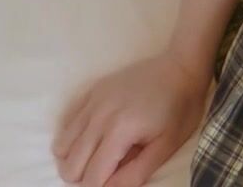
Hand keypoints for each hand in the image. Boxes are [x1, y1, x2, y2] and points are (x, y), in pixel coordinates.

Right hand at [53, 52, 208, 186]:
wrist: (180, 67)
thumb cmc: (179, 109)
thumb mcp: (166, 146)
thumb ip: (135, 173)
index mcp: (119, 132)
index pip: (91, 177)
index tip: (113, 182)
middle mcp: (98, 117)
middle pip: (70, 165)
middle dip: (85, 177)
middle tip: (108, 171)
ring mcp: (91, 102)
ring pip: (61, 146)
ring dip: (75, 159)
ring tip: (98, 156)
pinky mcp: (90, 91)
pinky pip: (66, 123)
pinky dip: (73, 138)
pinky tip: (93, 137)